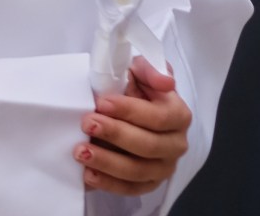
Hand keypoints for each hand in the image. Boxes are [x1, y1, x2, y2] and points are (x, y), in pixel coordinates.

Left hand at [78, 56, 191, 195]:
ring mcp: (163, 167)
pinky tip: (88, 174)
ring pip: (138, 171)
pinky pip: (131, 189)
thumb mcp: (140, 71)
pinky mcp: (148, 183)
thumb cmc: (134, 89)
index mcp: (179, 115)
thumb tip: (165, 81)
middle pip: (148, 146)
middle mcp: (176, 144)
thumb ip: (151, 69)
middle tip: (87, 124)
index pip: (159, 117)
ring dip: (108, 162)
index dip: (130, 111)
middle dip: (115, 134)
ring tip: (81, 151)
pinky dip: (109, 184)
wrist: (125, 110)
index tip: (102, 103)